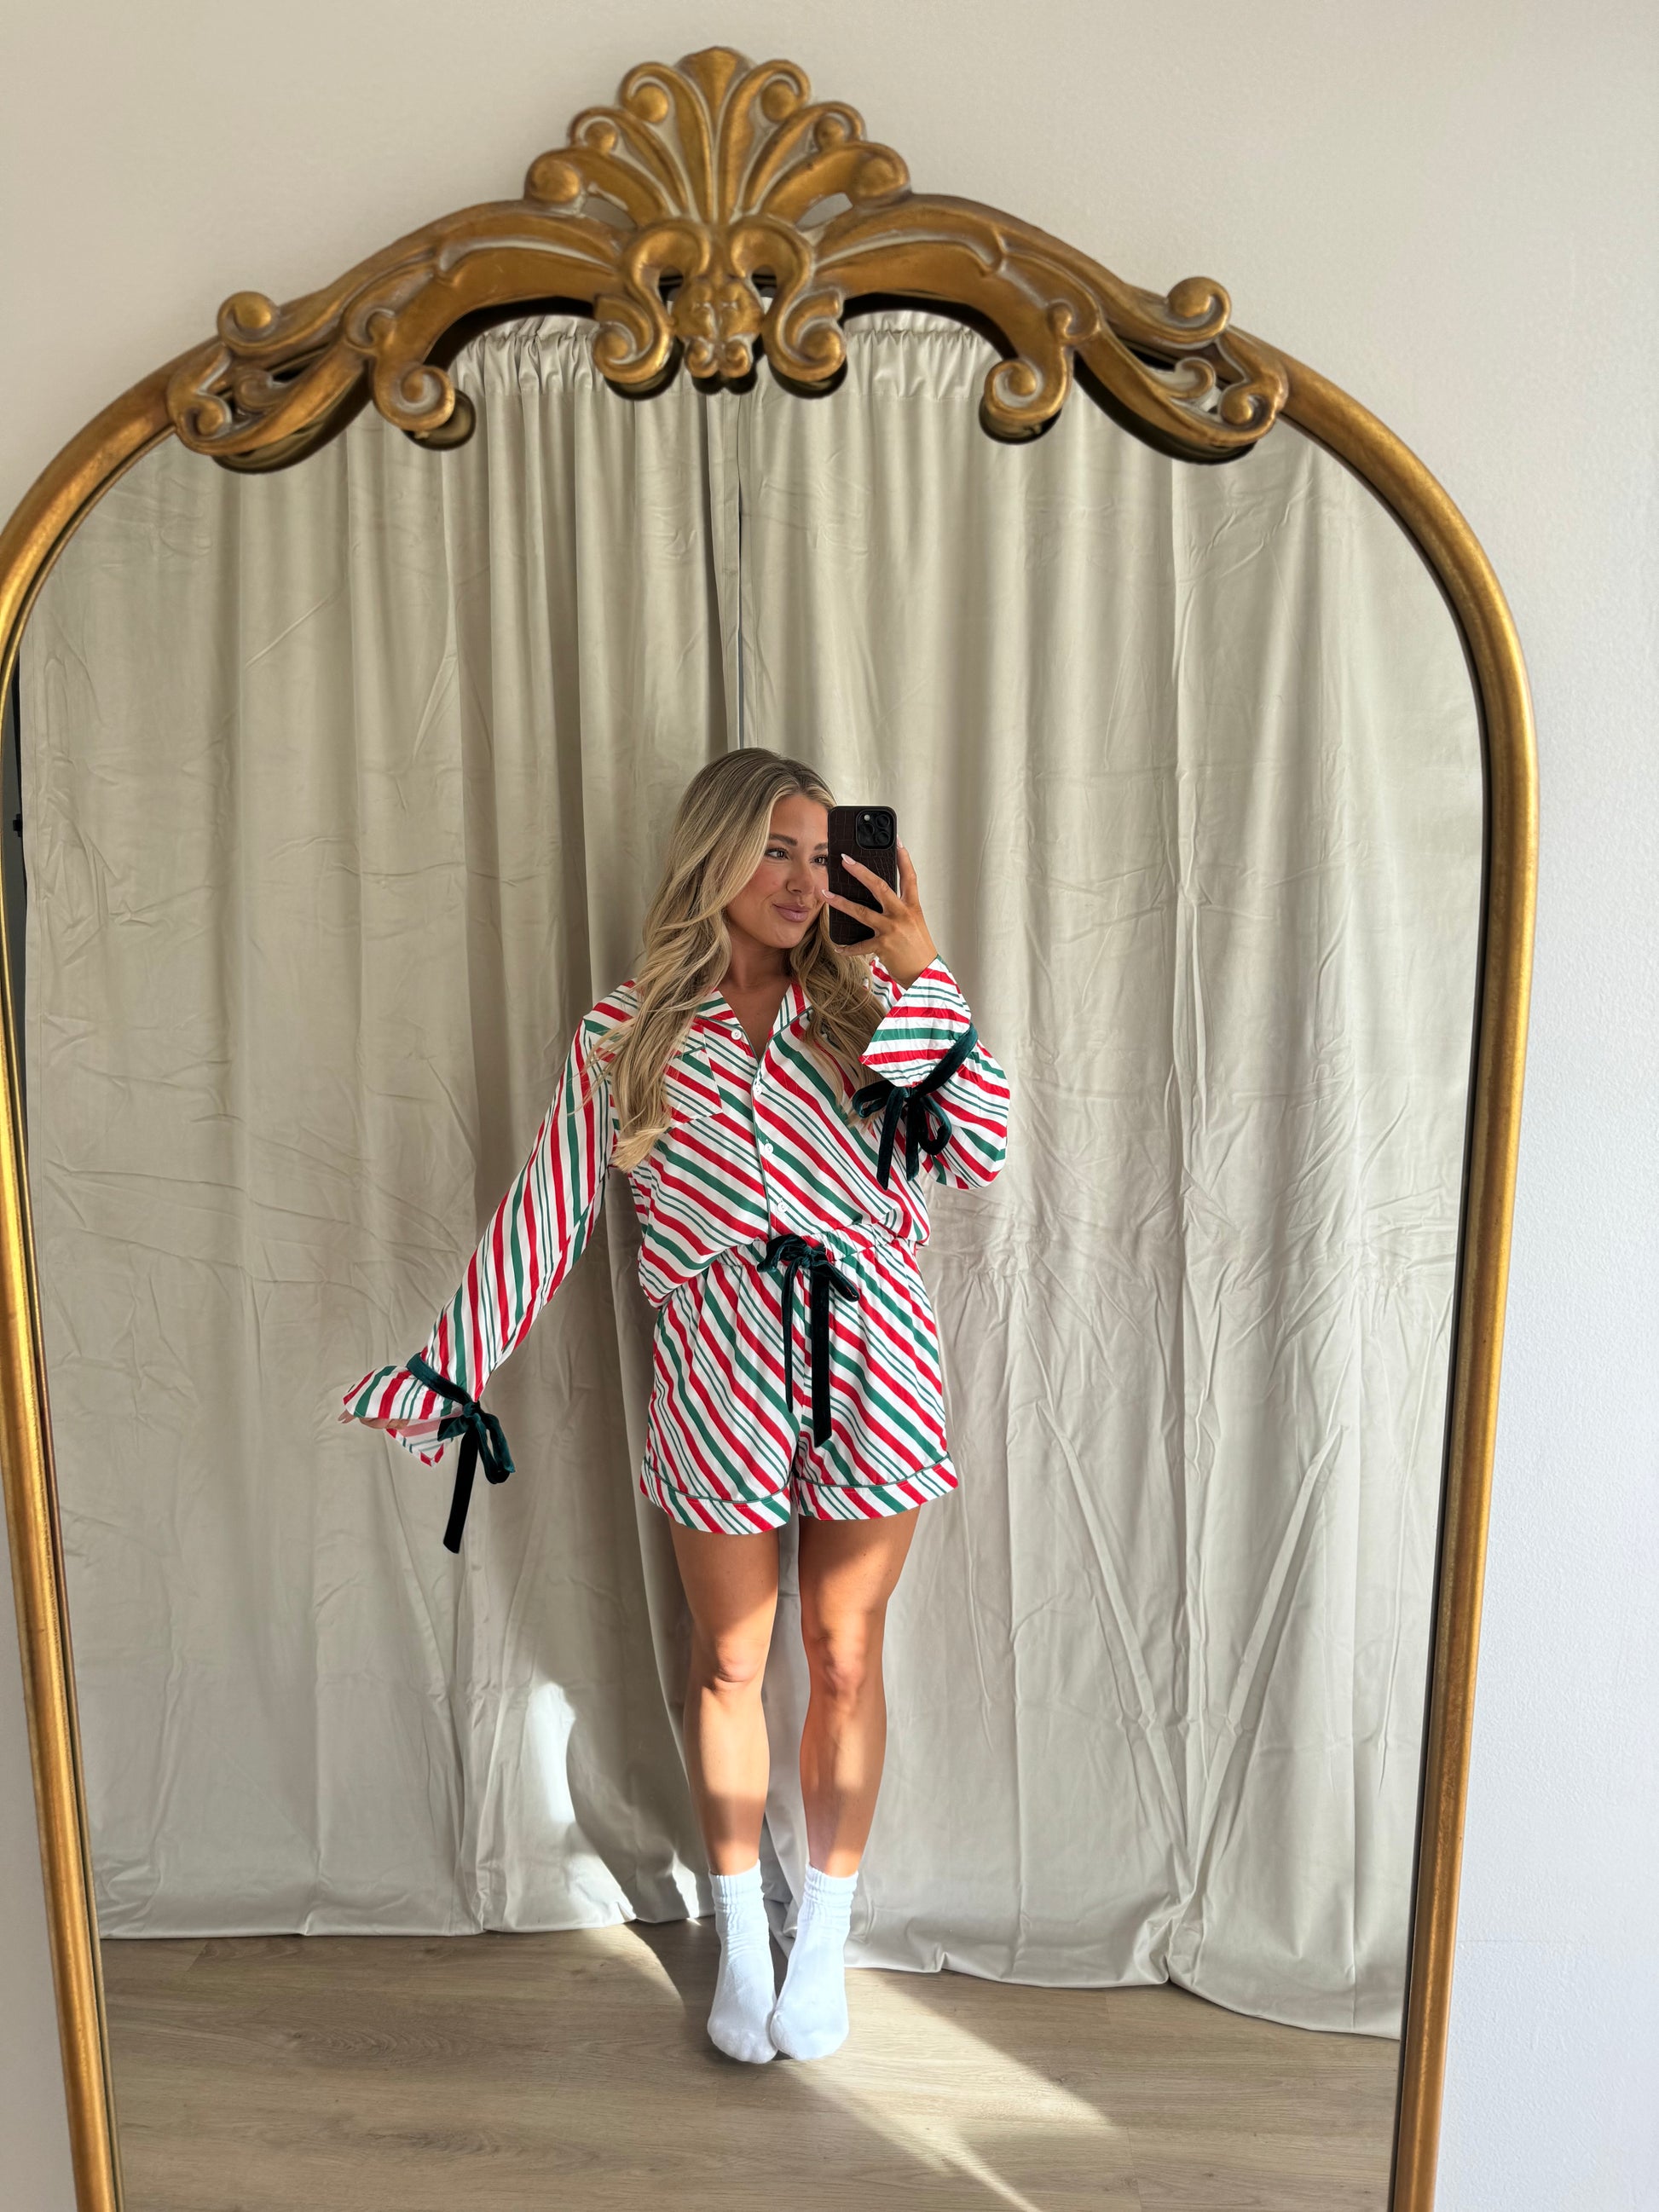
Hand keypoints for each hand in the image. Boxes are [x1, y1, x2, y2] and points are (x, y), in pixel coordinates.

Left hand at [824, 840, 938, 990]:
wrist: (925, 974)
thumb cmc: (918, 949)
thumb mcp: (914, 923)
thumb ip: (899, 909)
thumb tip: (880, 899)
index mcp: (912, 907)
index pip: (910, 877)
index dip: (904, 859)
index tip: (897, 842)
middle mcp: (902, 914)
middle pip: (880, 887)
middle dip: (860, 872)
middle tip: (845, 861)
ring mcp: (891, 929)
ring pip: (862, 912)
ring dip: (841, 903)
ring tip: (825, 895)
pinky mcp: (882, 946)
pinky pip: (859, 946)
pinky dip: (847, 947)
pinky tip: (838, 946)